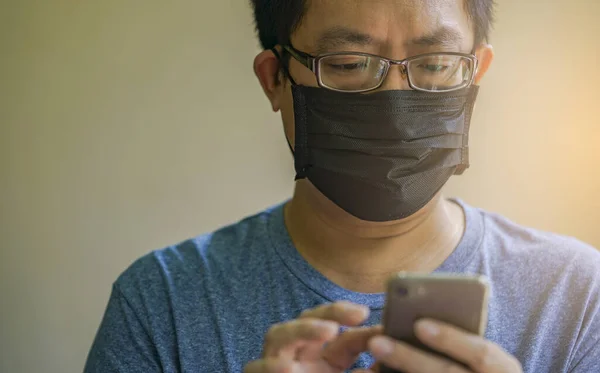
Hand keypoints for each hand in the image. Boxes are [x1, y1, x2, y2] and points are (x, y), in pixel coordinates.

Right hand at [244, 301, 380, 372]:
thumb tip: (387, 343)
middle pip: (306, 319)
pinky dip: (270, 367)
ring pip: (279, 335)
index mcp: (316, 352)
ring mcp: (273, 363)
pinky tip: (288, 368)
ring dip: (303, 330)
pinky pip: (257, 367)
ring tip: (328, 330)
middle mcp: (294, 352)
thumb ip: (367, 369)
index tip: (373, 315)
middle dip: (330, 312)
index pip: (332, 325)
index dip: (351, 317)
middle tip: (357, 313)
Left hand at [368, 319, 522, 372]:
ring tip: (369, 366)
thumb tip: (415, 323)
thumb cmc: (478, 372)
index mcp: (504, 371)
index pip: (481, 354)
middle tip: (376, 341)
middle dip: (409, 358)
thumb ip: (461, 343)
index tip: (419, 324)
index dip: (450, 339)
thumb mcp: (484, 361)